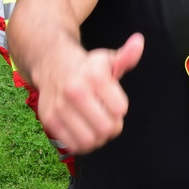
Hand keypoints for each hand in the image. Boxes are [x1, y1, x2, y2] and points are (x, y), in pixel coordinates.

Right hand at [35, 33, 144, 154]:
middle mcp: (75, 91)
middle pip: (106, 127)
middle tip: (109, 118)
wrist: (53, 66)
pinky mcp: (50, 120)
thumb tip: (139, 42)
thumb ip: (126, 56)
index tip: (115, 101)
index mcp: (94, 76)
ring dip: (99, 138)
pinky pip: (73, 145)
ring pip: (90, 140)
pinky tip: (85, 132)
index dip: (121, 108)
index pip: (120, 109)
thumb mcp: (107, 59)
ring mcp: (60, 107)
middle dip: (113, 126)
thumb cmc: (88, 67)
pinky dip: (83, 144)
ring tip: (98, 127)